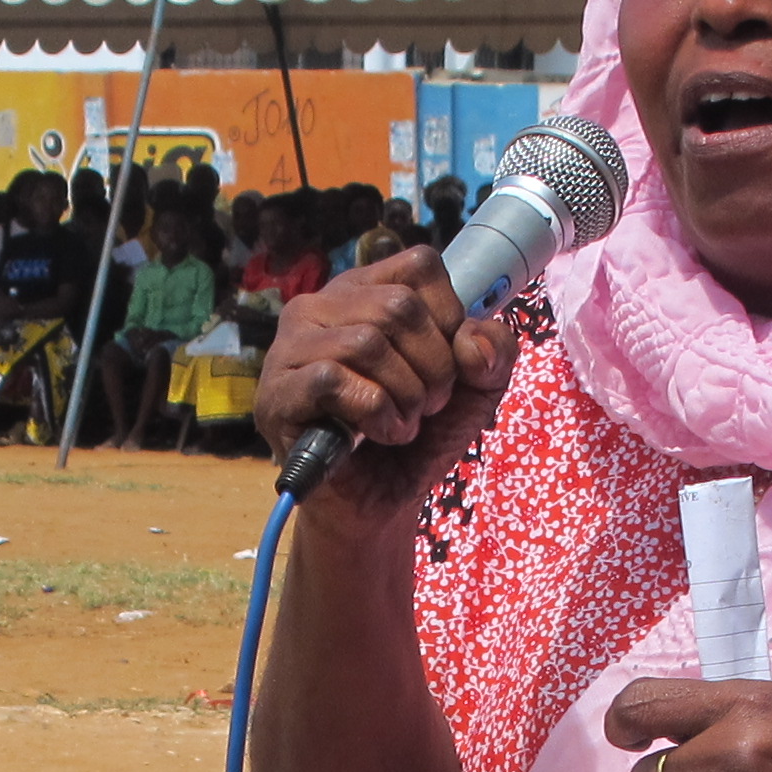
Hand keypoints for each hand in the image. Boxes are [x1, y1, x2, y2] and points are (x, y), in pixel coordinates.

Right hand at [254, 244, 512, 523]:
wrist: (380, 505)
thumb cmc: (418, 437)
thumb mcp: (475, 388)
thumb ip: (494, 350)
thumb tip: (471, 343)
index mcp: (365, 290)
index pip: (419, 266)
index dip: (451, 317)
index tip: (448, 364)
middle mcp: (320, 307)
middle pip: (398, 306)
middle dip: (434, 367)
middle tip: (428, 406)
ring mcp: (289, 348)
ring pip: (367, 342)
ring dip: (407, 396)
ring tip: (404, 423)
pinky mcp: (277, 393)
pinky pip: (333, 380)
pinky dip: (376, 415)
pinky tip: (379, 435)